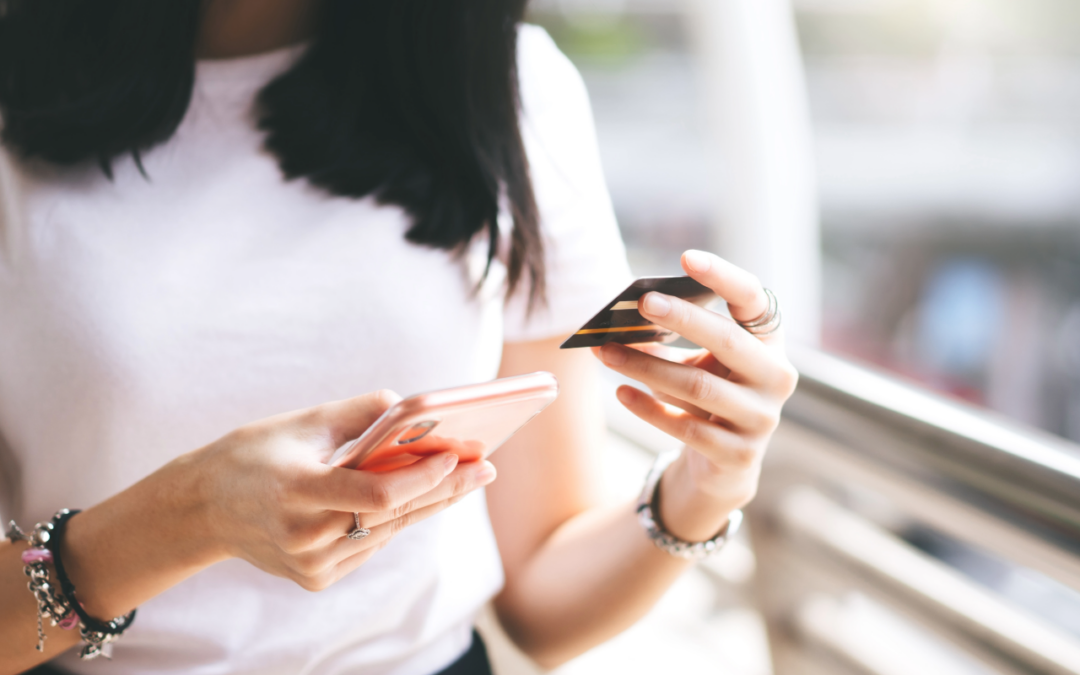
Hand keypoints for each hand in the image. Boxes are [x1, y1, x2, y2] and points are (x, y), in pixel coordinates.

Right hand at [191, 391, 495, 590]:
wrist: (201, 510)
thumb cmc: (252, 455)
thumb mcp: (299, 422)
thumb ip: (359, 413)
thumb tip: (413, 405)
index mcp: (295, 490)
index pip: (375, 494)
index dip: (421, 477)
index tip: (459, 456)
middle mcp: (303, 535)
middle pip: (393, 516)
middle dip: (445, 489)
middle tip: (485, 468)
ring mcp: (309, 564)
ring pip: (387, 533)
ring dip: (427, 505)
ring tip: (466, 477)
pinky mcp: (315, 579)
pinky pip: (370, 545)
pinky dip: (394, 521)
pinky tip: (417, 498)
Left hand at [594, 250, 796, 538]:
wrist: (722, 464)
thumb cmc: (705, 394)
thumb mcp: (694, 361)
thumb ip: (668, 340)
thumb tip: (618, 322)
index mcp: (769, 341)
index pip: (754, 299)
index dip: (723, 277)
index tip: (686, 258)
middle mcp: (775, 376)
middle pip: (728, 340)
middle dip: (683, 319)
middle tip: (641, 302)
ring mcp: (761, 418)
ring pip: (698, 386)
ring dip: (647, 366)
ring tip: (605, 352)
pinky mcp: (739, 454)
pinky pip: (688, 428)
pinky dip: (649, 408)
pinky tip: (620, 391)